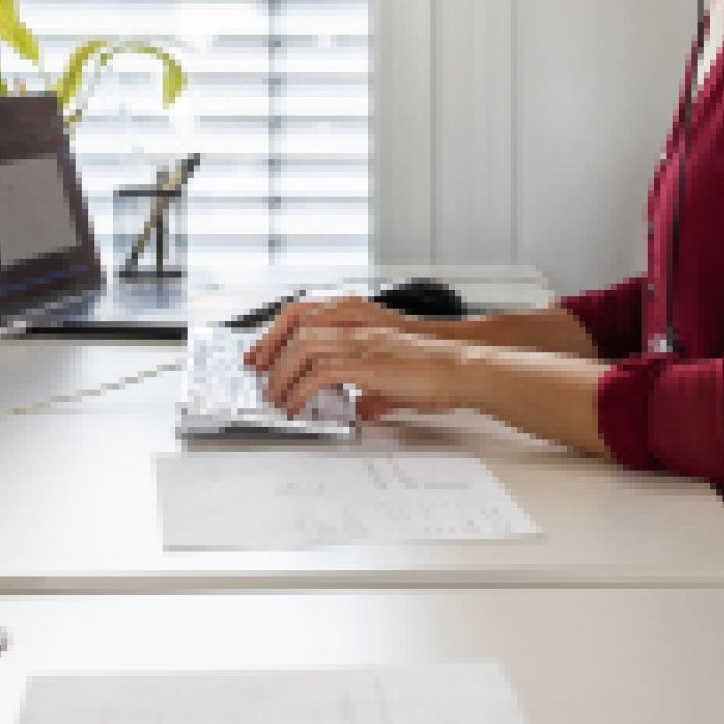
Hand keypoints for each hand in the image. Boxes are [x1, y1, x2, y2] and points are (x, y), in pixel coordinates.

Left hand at [245, 298, 467, 421]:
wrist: (462, 369)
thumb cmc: (434, 370)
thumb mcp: (392, 375)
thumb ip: (372, 389)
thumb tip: (362, 408)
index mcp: (359, 319)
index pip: (303, 315)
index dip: (277, 334)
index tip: (262, 356)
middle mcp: (357, 324)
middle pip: (296, 328)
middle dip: (271, 354)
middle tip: (261, 379)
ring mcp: (361, 342)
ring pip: (303, 348)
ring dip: (282, 374)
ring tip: (276, 397)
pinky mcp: (367, 364)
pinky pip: (320, 374)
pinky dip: (301, 390)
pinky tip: (297, 405)